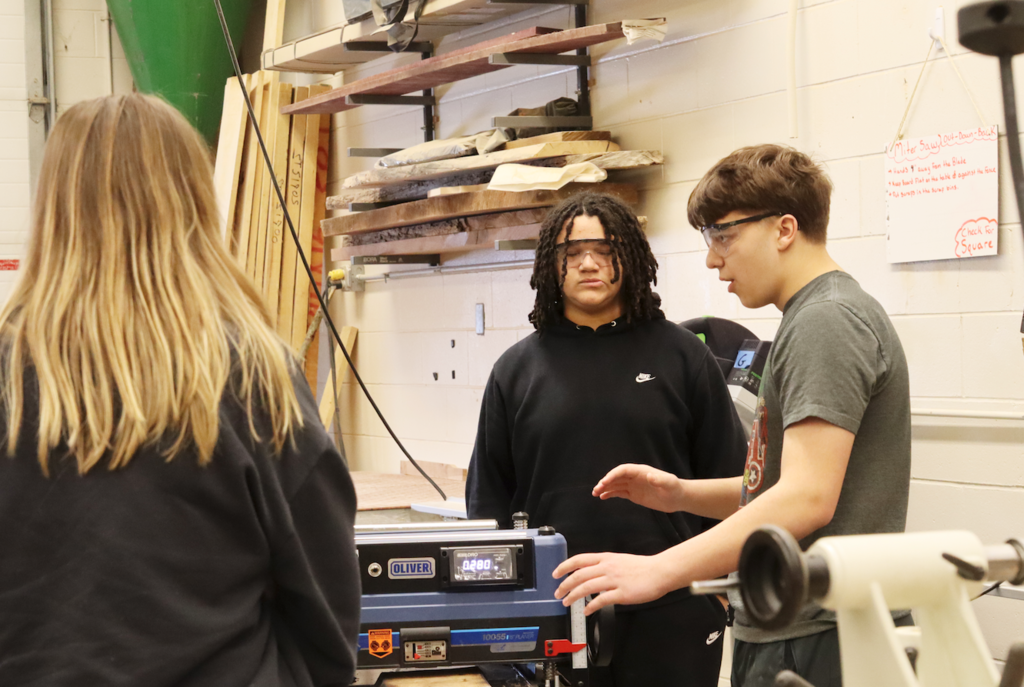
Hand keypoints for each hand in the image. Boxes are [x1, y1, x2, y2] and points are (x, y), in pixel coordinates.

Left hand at [552, 552, 671, 612]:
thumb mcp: (619, 560)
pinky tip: (586, 611)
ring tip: (567, 602)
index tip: (556, 574)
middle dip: (564, 585)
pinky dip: (591, 606)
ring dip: (573, 596)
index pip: (579, 559)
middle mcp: (607, 567)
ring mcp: (614, 580)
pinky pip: (601, 600)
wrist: (660, 571)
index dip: (564, 566)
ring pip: (586, 587)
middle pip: (579, 575)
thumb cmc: (643, 567)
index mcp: (606, 558)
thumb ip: (604, 566)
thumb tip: (591, 574)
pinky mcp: (621, 593)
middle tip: (557, 593)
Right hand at [592, 464, 684, 512]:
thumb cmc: (675, 489)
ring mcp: (634, 485)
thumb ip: (659, 480)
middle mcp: (635, 477)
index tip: (605, 482)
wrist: (678, 498)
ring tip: (595, 493)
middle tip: (596, 489)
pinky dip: (610, 494)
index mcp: (641, 471)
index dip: (613, 475)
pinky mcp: (634, 494)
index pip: (623, 470)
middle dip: (605, 482)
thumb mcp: (669, 484)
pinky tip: (603, 497)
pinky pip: (619, 492)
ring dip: (605, 488)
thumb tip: (649, 475)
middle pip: (616, 477)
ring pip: (616, 484)